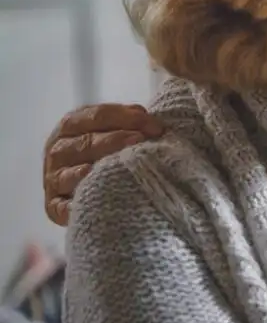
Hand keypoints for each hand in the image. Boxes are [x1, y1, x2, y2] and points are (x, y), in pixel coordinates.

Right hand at [43, 103, 163, 225]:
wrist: (95, 189)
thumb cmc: (111, 153)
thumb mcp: (116, 131)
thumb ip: (130, 122)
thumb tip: (149, 121)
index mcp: (72, 125)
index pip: (97, 116)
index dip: (127, 118)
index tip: (156, 126)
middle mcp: (59, 149)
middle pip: (86, 142)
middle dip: (116, 139)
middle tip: (141, 140)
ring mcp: (53, 178)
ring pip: (70, 171)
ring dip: (96, 167)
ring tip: (118, 165)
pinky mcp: (54, 205)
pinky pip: (60, 205)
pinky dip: (72, 202)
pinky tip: (88, 195)